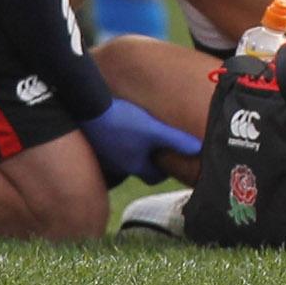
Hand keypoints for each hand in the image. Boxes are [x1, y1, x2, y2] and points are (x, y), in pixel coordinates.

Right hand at [79, 98, 202, 185]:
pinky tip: (123, 125)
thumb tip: (198, 149)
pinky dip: (119, 140)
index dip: (165, 169)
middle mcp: (119, 164)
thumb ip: (176, 140)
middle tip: (160, 145)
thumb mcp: (153, 129)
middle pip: (139, 167)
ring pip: (124, 156)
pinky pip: (110, 146)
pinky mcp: (94, 141)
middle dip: (150, 159)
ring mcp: (104, 153)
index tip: (172, 158)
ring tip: (143, 134)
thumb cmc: (122, 120)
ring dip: (134, 149)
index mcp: (134, 164)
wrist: (87, 108)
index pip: (154, 176)